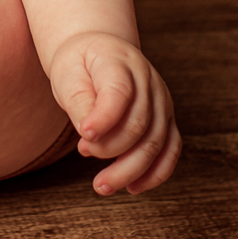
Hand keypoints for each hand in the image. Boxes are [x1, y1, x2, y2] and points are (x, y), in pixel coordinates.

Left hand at [50, 31, 180, 196]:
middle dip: (110, 149)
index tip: (83, 138)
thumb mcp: (67, 73)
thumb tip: (88, 133)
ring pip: (156, 142)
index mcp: (119, 61)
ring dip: (129, 170)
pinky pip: (170, 150)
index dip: (104, 119)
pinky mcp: (167, 118)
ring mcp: (162, 99)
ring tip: (101, 185)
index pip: (119, 93)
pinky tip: (133, 187)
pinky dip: (155, 173)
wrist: (99, 51)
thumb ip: (78, 100)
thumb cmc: (80, 64)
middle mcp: (148, 80)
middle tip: (84, 152)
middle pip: (138, 124)